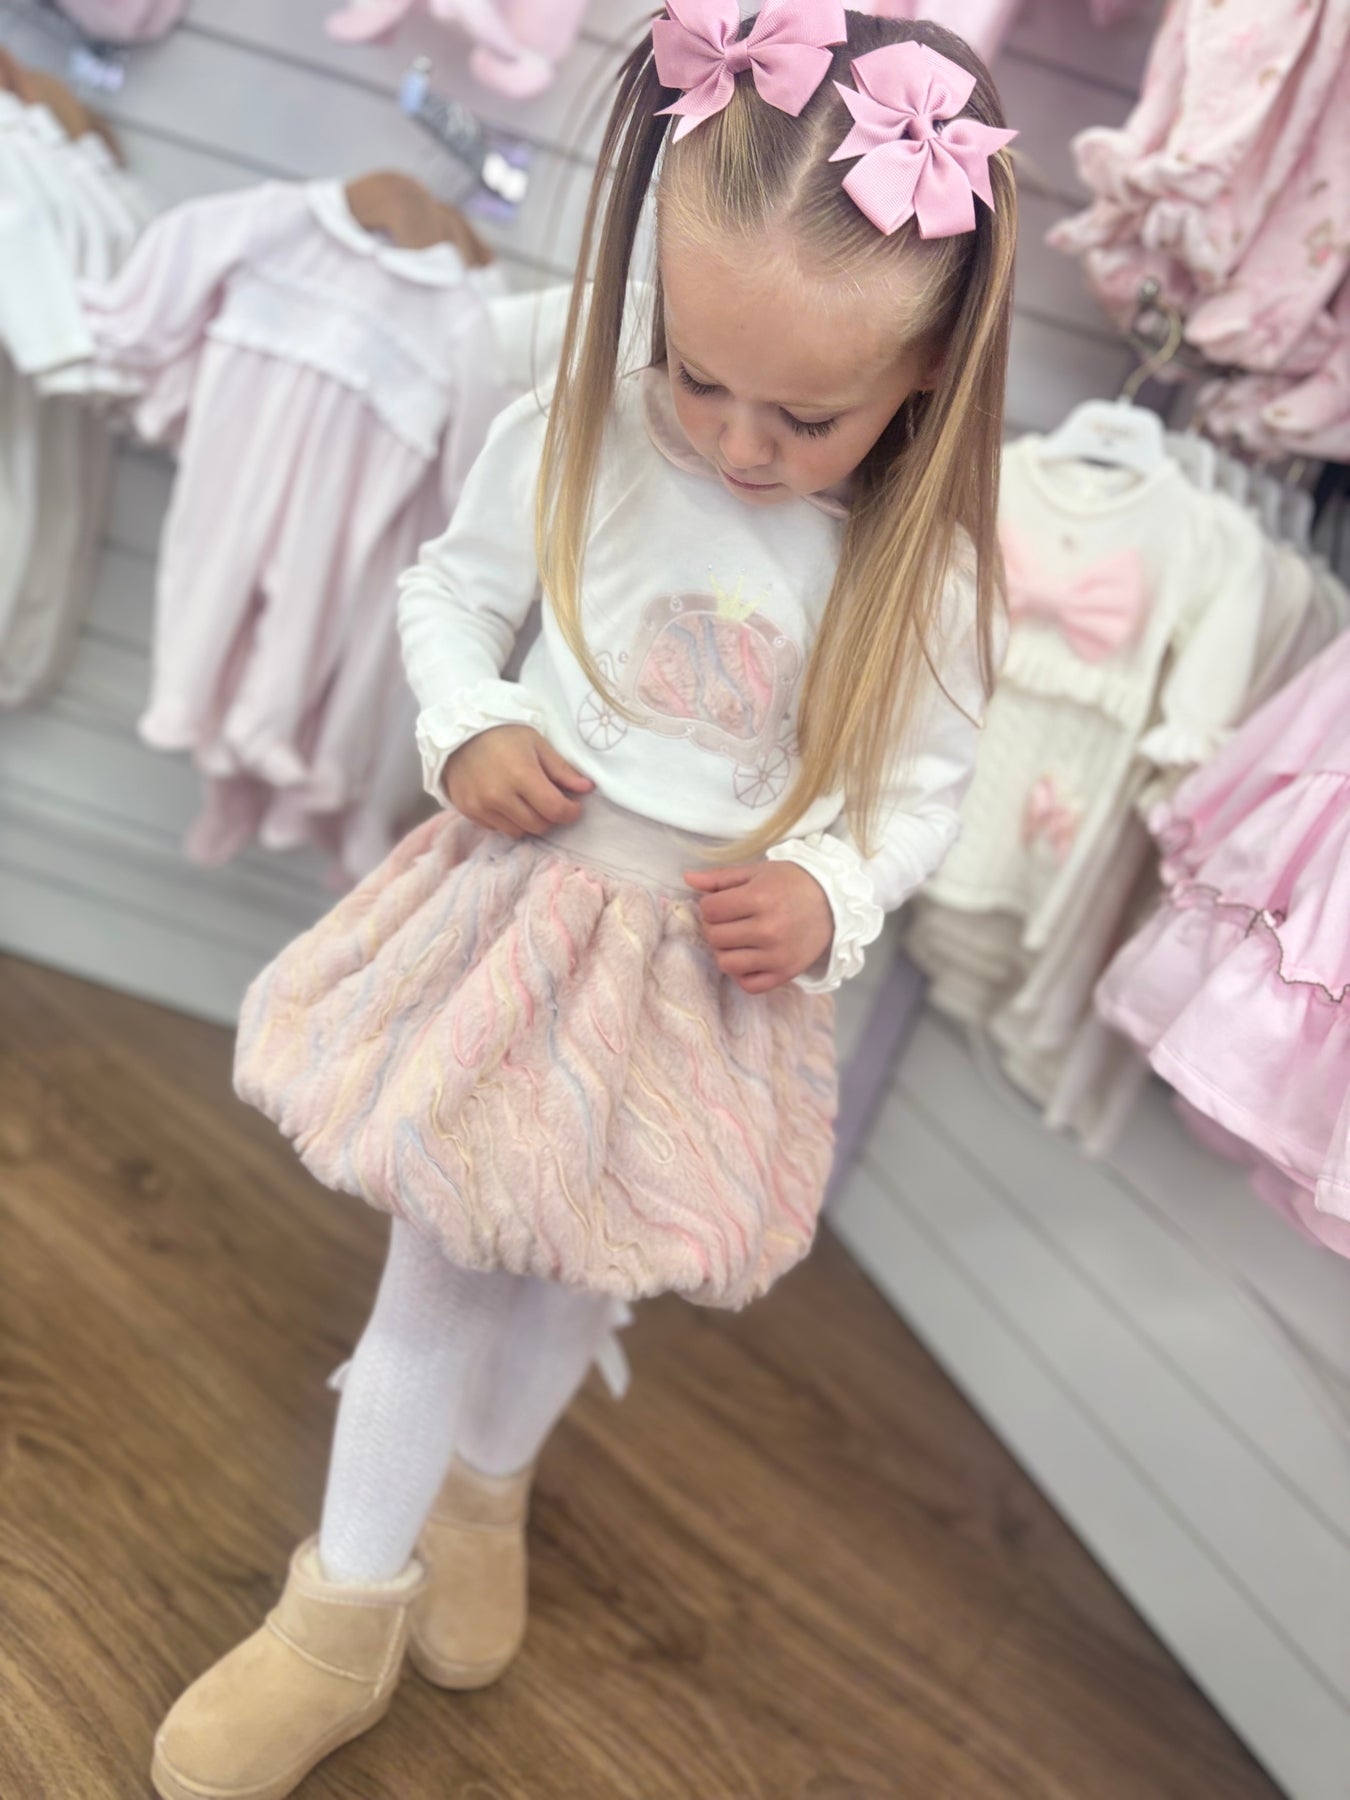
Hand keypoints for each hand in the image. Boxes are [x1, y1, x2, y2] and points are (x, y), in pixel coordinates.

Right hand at [443, 724, 593, 837]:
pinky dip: (508, 821)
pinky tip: (507, 802)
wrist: (457, 733)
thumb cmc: (502, 734)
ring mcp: (481, 807)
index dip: (571, 812)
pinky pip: (497, 829)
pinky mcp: (468, 812)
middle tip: (551, 802)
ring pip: (518, 832)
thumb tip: (587, 788)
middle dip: (551, 818)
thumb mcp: (537, 743)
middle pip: (539, 826)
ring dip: (529, 822)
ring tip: (528, 803)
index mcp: (521, 775)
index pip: (555, 810)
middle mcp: (500, 796)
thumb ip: (561, 769)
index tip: (574, 806)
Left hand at [684, 860, 833, 993]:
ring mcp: (777, 955)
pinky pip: (748, 985)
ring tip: (737, 938)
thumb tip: (687, 878)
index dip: (710, 906)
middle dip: (715, 927)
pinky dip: (742, 974)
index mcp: (760, 899)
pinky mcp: (785, 973)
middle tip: (729, 920)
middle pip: (715, 937)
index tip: (722, 903)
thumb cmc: (792, 882)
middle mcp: (768, 930)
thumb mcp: (757, 872)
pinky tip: (748, 957)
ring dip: (725, 951)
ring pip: (726, 963)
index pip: (710, 910)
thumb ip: (720, 878)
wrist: (834, 903)